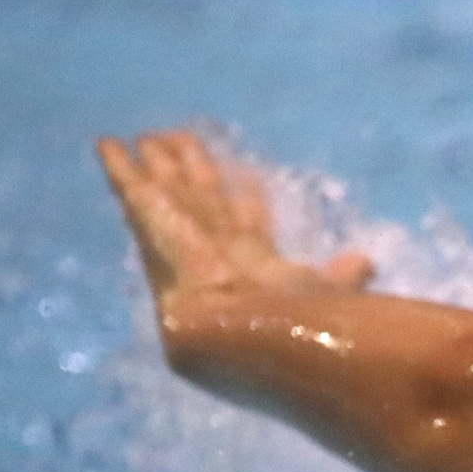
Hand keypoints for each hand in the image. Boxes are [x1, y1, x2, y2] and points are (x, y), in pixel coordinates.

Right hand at [96, 129, 375, 314]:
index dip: (246, 199)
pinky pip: (131, 189)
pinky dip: (119, 167)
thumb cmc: (290, 318)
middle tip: (182, 142)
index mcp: (253, 261)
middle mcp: (215, 245)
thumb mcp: (325, 290)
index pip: (247, 221)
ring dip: (162, 164)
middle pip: (203, 197)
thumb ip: (342, 276)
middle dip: (194, 171)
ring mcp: (183, 234)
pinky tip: (106, 144)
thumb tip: (366, 262)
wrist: (243, 334)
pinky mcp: (152, 224)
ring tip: (149, 138)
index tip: (246, 176)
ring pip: (170, 189)